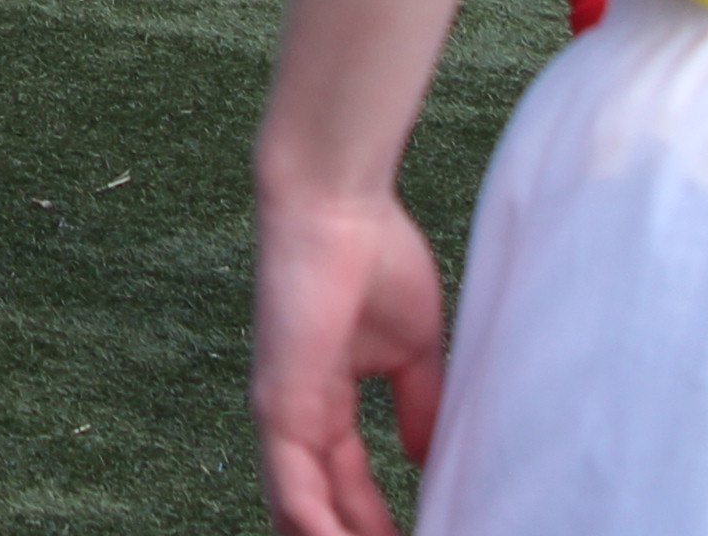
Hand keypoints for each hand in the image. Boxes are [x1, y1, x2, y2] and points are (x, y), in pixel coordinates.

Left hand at [253, 182, 450, 535]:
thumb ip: (417, 406)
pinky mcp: (278, 401)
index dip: (374, 527)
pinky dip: (315, 526)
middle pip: (319, 508)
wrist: (338, 203)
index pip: (345, 487)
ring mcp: (283, 412)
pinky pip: (291, 484)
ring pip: (299, 509)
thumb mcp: (409, 350)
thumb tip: (429, 460)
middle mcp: (296, 417)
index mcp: (323, 404)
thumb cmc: (372, 257)